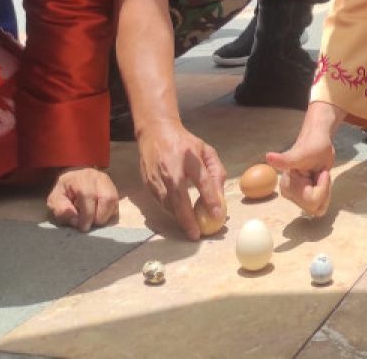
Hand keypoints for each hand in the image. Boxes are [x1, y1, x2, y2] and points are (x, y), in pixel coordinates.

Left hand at [47, 167, 118, 232]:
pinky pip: (117, 205)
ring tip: (94, 221)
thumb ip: (60, 209)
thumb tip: (75, 218)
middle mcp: (99, 178)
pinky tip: (99, 216)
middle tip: (89, 224)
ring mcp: (109, 183)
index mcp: (81, 178)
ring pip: (114, 202)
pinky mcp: (115, 190)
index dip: (87, 214)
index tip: (83, 227)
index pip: (88, 195)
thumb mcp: (55, 200)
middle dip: (99, 217)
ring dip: (105, 216)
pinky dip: (109, 214)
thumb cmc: (64, 191)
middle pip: (107, 198)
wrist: (75, 177)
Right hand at [136, 120, 226, 239]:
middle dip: (187, 219)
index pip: (201, 181)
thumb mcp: (206, 151)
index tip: (218, 215)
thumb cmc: (185, 143)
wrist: (156, 132)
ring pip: (166, 203)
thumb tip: (220, 197)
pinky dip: (170, 212)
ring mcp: (155, 176)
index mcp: (189, 156)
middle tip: (196, 234)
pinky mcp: (147, 183)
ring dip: (178, 218)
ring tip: (190, 229)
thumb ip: (216, 172)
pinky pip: (159, 202)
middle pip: (178, 197)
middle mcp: (170, 167)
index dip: (210, 199)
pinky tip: (179, 217)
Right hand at [265, 102, 343, 217]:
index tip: (321, 171)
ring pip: (318, 208)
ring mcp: (296, 196)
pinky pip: (318, 206)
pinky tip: (319, 181)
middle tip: (320, 173)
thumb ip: (285, 160)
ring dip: (324, 191)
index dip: (322, 186)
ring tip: (319, 176)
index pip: (311, 199)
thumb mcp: (300, 154)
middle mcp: (288, 193)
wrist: (318, 142)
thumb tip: (268, 156)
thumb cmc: (312, 145)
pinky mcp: (303, 196)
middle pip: (314, 206)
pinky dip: (324, 194)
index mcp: (286, 186)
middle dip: (323, 190)